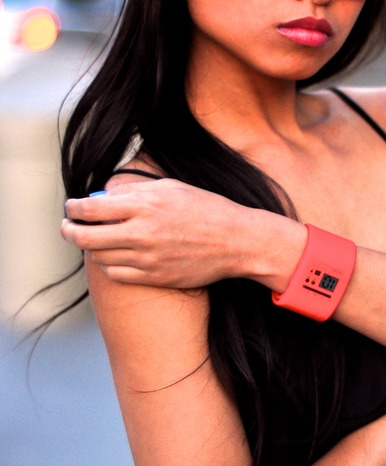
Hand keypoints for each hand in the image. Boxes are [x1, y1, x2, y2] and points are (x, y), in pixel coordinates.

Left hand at [61, 178, 261, 287]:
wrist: (236, 241)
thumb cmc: (206, 209)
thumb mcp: (171, 188)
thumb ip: (134, 192)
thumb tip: (102, 197)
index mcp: (145, 205)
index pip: (91, 208)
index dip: (74, 209)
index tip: (71, 208)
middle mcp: (142, 232)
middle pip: (86, 237)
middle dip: (70, 231)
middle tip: (69, 228)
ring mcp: (148, 258)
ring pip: (99, 257)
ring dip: (92, 248)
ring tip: (97, 240)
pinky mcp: (154, 277)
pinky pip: (117, 274)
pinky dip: (109, 265)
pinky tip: (115, 256)